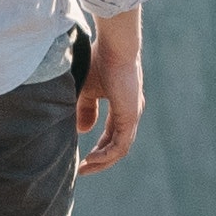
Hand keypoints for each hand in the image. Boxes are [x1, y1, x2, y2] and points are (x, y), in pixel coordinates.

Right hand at [72, 9, 146, 172]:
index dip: (98, 149)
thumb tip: (83, 130)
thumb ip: (86, 109)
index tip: (82, 160)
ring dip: (102, 161)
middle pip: (117, 145)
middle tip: (83, 169)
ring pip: (120, 148)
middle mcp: (131, 113)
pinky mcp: (130, 116)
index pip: (112, 135)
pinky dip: (106, 155)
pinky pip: (120, 144)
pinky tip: (92, 159)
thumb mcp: (87, 89)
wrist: (114, 46)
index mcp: (123, 106)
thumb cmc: (100, 61)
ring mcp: (132, 115)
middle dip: (100, 160)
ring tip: (85, 168)